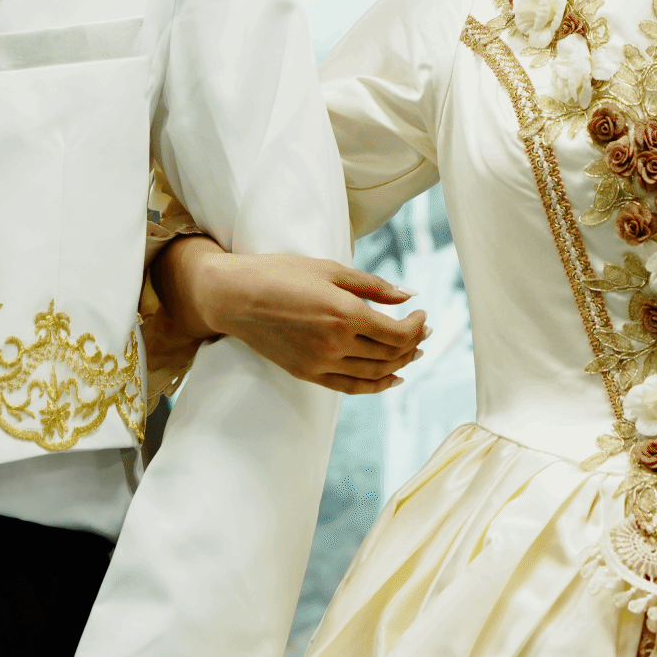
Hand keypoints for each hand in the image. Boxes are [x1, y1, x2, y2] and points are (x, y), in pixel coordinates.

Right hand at [153, 236, 429, 393]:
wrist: (234, 297)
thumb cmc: (280, 273)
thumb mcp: (330, 269)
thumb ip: (373, 286)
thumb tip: (408, 296)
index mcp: (346, 314)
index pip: (399, 333)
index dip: (417, 326)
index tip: (421, 313)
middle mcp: (337, 344)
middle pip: (391, 355)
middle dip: (414, 344)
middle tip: (422, 331)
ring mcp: (322, 363)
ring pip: (376, 373)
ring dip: (400, 364)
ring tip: (411, 352)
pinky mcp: (308, 373)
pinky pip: (352, 387)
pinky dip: (377, 385)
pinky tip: (391, 378)